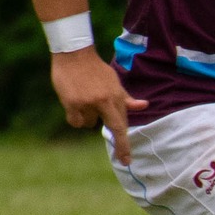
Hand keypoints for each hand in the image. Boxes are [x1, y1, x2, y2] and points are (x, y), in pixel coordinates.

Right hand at [49, 49, 148, 164]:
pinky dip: (75, 116)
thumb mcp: (114, 82)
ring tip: (85, 99)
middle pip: (112, 128)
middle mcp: (103, 101)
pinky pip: (75, 122)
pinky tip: (73, 102)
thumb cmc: (95, 70)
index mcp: (115, 96)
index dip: (125, 144)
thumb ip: (126, 98)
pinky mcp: (71, 103)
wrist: (74, 55)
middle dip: (120, 145)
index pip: (122, 124)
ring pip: (89, 123)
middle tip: (123, 159)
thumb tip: (144, 105)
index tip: (126, 160)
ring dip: (88, 116)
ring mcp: (87, 103)